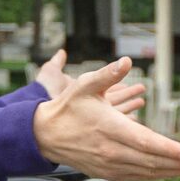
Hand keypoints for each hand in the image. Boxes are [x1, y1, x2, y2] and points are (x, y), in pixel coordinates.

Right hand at [31, 55, 179, 180]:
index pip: (146, 143)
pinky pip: (139, 177)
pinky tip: (175, 171)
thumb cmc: (68, 107)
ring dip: (175, 172)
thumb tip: (126, 61)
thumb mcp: (85, 85)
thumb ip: (108, 74)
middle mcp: (112, 152)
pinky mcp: (109, 173)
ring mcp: (110, 165)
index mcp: (110, 129)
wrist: (45, 135)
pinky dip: (159, 174)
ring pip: (149, 172)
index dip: (170, 150)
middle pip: (154, 162)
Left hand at [32, 48, 146, 116]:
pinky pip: (115, 126)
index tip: (130, 83)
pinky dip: (126, 124)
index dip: (118, 86)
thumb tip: (61, 52)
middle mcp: (89, 108)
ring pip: (116, 114)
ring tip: (142, 103)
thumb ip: (57, 63)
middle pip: (113, 102)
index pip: (105, 91)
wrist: (37, 112)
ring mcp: (92, 119)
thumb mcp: (51, 73)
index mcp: (82, 95)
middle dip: (128, 96)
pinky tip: (136, 122)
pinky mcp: (94, 127)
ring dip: (129, 108)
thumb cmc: (42, 92)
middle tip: (142, 91)